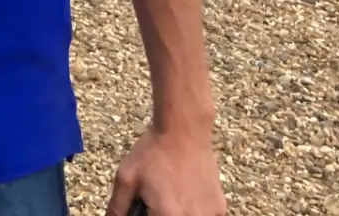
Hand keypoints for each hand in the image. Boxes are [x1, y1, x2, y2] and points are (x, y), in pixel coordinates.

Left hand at [105, 124, 225, 215]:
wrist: (184, 131)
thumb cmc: (154, 152)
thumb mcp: (126, 178)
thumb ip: (118, 207)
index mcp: (167, 215)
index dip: (144, 215)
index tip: (143, 207)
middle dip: (158, 213)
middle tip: (154, 199)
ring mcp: (209, 215)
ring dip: (176, 213)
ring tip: (168, 193)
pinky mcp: (220, 209)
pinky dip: (192, 211)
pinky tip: (184, 194)